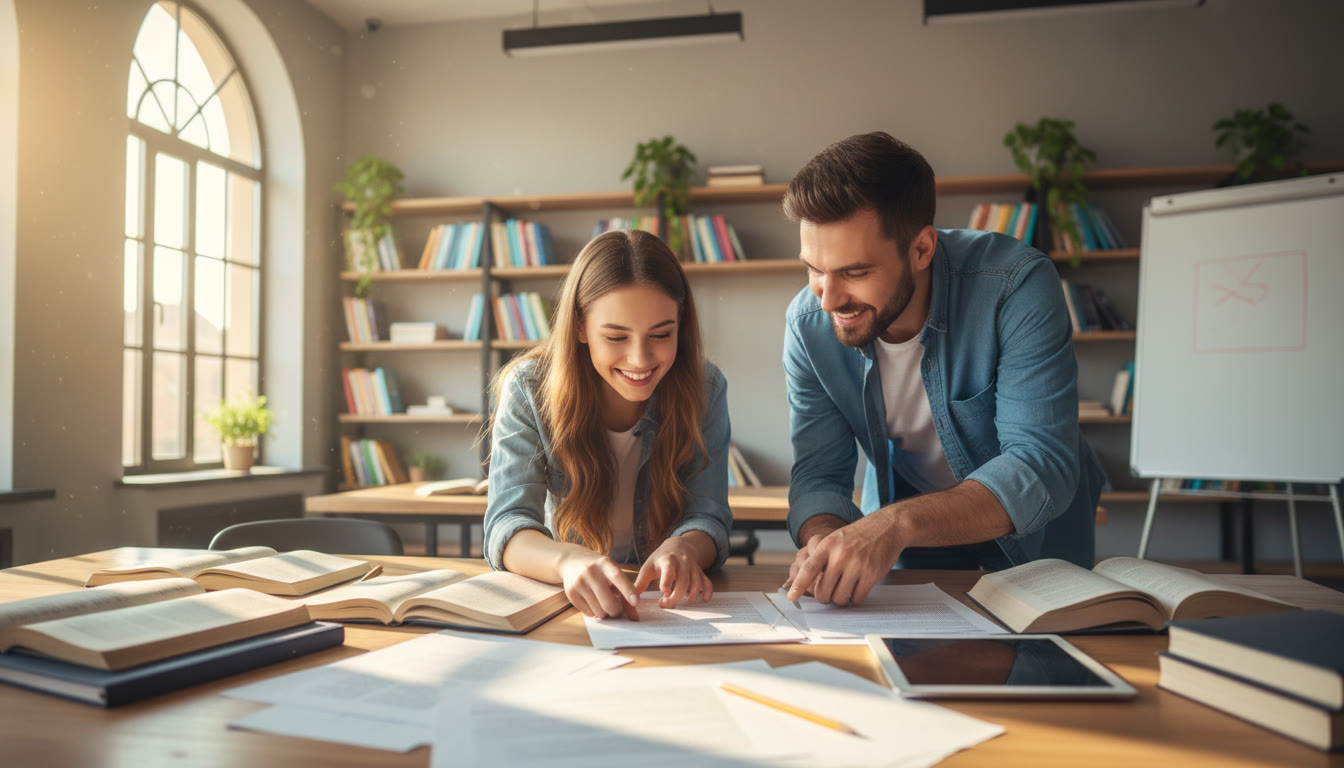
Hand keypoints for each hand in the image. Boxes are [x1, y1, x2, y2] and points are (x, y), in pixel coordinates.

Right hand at [558, 550, 639, 619]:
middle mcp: (591, 572)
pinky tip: (592, 601)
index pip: (618, 577)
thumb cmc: (600, 571)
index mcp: (605, 564)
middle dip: (616, 610)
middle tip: (617, 607)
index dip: (628, 590)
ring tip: (602, 601)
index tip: (636, 602)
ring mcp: (579, 582)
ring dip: (605, 612)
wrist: (572, 561)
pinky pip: (588, 614)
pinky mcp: (571, 593)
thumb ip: (625, 592)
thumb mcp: (612, 572)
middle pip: (609, 603)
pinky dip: (594, 612)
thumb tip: (634, 617)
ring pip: (599, 612)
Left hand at [634, 534, 713, 608]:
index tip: (663, 592)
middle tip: (666, 604)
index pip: (669, 569)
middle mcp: (682, 563)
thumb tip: (630, 598)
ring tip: (684, 602)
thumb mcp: (648, 567)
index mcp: (668, 560)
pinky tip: (704, 599)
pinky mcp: (700, 572)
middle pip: (684, 581)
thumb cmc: (660, 559)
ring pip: (696, 582)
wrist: (678, 545)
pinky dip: (707, 591)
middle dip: (676, 596)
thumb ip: (640, 582)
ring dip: (692, 595)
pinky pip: (707, 582)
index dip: (667, 582)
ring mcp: (693, 567)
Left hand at [785, 509, 904, 605]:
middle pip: (823, 591)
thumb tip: (807, 583)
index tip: (792, 597)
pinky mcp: (871, 574)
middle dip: (825, 597)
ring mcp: (856, 565)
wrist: (887, 526)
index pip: (808, 569)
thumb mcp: (836, 539)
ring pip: (840, 598)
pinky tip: (858, 588)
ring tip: (846, 589)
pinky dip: (856, 598)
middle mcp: (840, 555)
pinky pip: (857, 597)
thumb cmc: (859, 536)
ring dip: (842, 599)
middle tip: (830, 593)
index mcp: (827, 545)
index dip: (798, 585)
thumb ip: (822, 558)